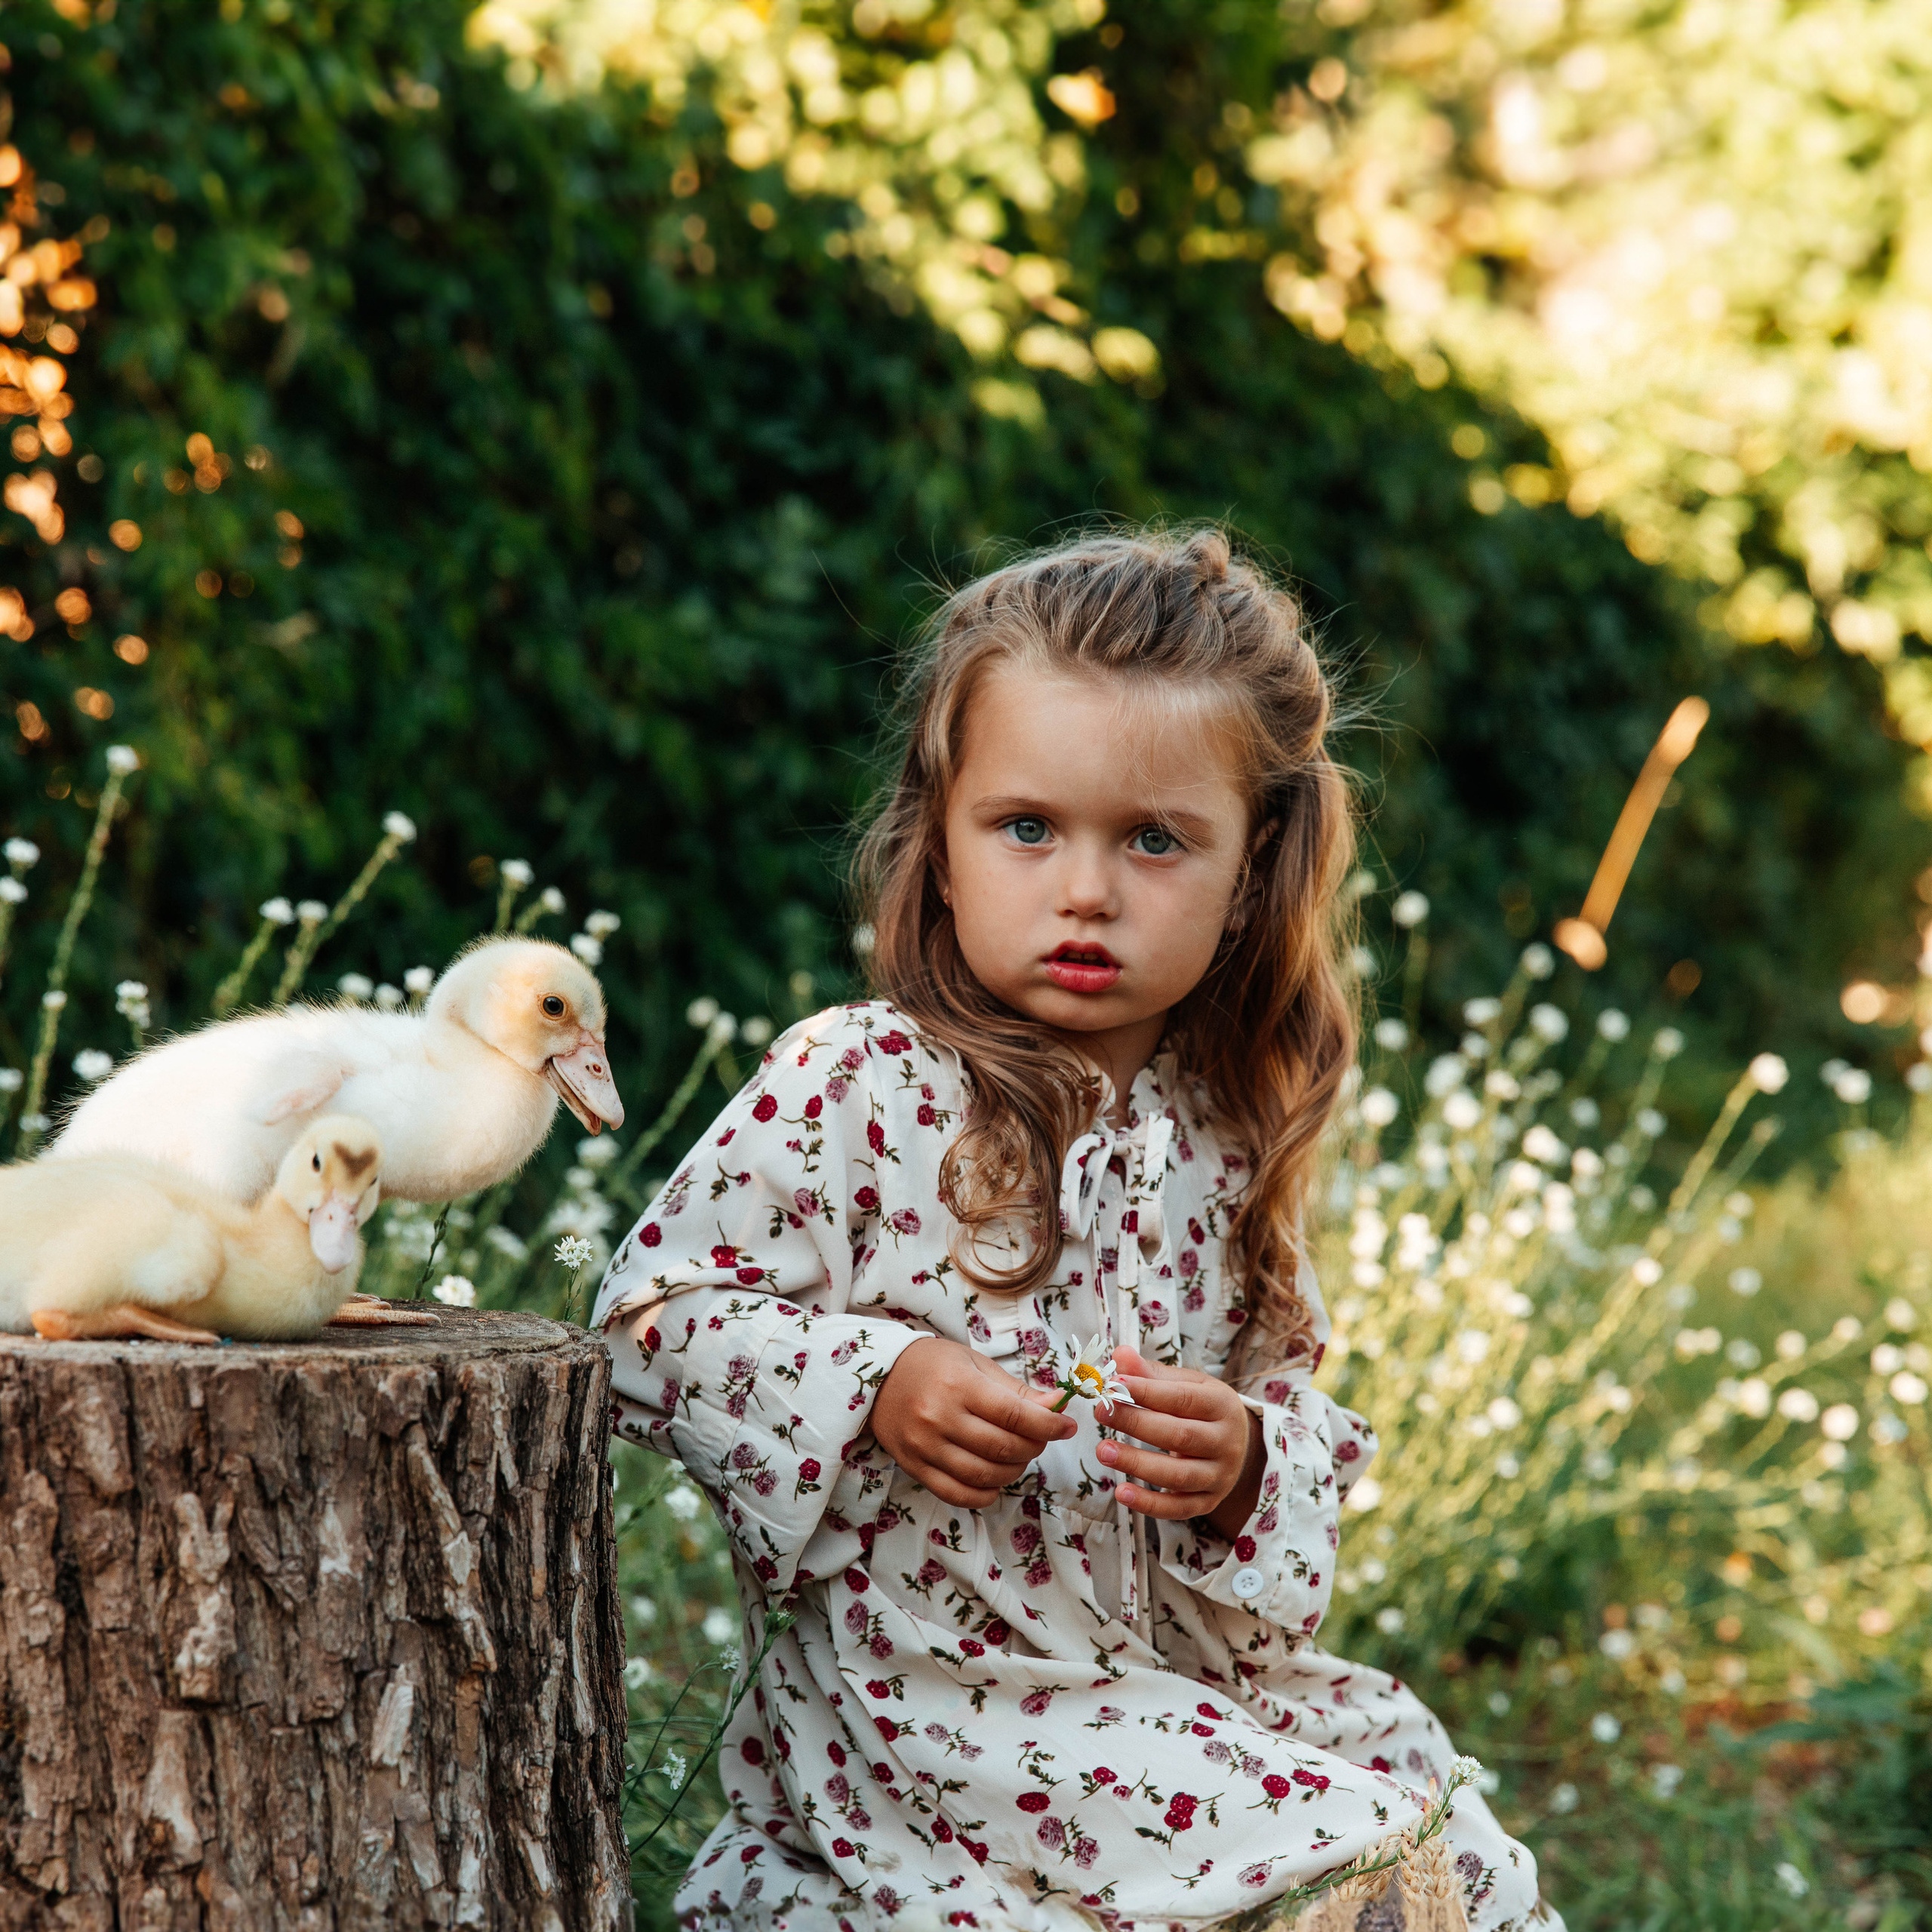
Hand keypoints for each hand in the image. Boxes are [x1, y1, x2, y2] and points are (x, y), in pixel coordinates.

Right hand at [872, 1336, 1077, 1508]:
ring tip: (1018, 1456)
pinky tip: (995, 1480)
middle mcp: (940, 1418)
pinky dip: (985, 1494)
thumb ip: (1016, 1391)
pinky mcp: (915, 1468)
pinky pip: (957, 1494)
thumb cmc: (934, 1365)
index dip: (1049, 1425)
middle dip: (1034, 1446)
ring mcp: (925, 1447)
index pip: (1015, 1415)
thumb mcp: (976, 1365)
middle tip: (1041, 1438)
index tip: (1067, 1427)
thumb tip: (1057, 1408)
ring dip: (1013, 1471)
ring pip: (984, 1475)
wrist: (880, 1376)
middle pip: (1003, 1448)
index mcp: (959, 1385)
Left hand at [1098, 1345, 1263, 1535]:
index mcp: (1221, 1405)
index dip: (1147, 1392)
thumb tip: (1119, 1355)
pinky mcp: (1208, 1501)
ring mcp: (1219, 1476)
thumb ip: (1151, 1373)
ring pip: (1178, 1475)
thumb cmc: (1203, 1409)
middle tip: (1101, 1412)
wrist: (1238, 1445)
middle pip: (1180, 1436)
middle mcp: (1226, 1442)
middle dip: (1136, 1424)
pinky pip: (1178, 1508)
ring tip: (1103, 1451)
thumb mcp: (1187, 1384)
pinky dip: (1149, 1504)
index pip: (1183, 1399)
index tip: (1114, 1384)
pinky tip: (1121, 1492)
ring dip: (1137, 1464)